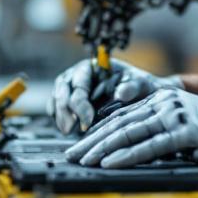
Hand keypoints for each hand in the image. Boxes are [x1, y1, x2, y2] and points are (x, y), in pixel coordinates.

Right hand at [46, 58, 181, 133]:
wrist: (141, 96)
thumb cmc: (140, 88)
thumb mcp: (140, 84)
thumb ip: (132, 87)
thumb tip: (121, 93)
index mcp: (94, 66)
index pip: (80, 84)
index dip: (80, 103)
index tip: (87, 121)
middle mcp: (78, 74)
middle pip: (63, 90)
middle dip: (64, 111)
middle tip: (69, 130)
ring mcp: (71, 87)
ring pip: (57, 99)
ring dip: (60, 116)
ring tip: (67, 132)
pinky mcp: (69, 101)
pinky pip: (56, 108)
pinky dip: (58, 118)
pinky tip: (65, 130)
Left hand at [65, 88, 197, 167]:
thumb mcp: (182, 125)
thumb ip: (159, 130)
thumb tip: (132, 148)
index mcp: (160, 99)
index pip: (121, 116)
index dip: (97, 131)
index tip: (78, 146)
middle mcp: (164, 102)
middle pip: (120, 122)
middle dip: (92, 140)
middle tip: (71, 154)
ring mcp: (175, 114)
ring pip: (131, 132)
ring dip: (103, 147)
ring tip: (84, 159)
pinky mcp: (187, 130)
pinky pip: (152, 144)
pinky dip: (128, 155)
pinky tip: (112, 162)